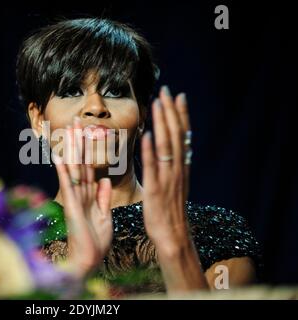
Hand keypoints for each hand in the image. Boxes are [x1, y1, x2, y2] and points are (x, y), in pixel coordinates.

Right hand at [52, 117, 112, 277]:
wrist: (89, 260)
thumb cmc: (95, 241)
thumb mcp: (104, 215)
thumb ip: (102, 197)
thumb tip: (103, 179)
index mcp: (90, 195)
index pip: (90, 167)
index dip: (90, 149)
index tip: (89, 132)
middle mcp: (81, 193)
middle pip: (81, 162)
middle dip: (80, 141)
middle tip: (77, 121)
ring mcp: (75, 198)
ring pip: (74, 168)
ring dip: (72, 148)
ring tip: (70, 129)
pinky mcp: (71, 206)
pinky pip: (68, 185)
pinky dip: (64, 170)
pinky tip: (60, 156)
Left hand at [141, 86, 191, 253]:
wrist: (173, 235)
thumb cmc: (170, 210)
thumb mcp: (174, 183)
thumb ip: (172, 166)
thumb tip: (167, 149)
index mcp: (181, 167)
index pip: (183, 135)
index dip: (180, 115)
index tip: (178, 96)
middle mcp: (178, 169)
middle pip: (175, 135)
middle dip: (170, 112)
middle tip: (166, 90)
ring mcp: (168, 178)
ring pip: (166, 146)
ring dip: (162, 124)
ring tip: (157, 104)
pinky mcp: (156, 189)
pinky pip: (153, 168)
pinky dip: (150, 151)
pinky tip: (147, 135)